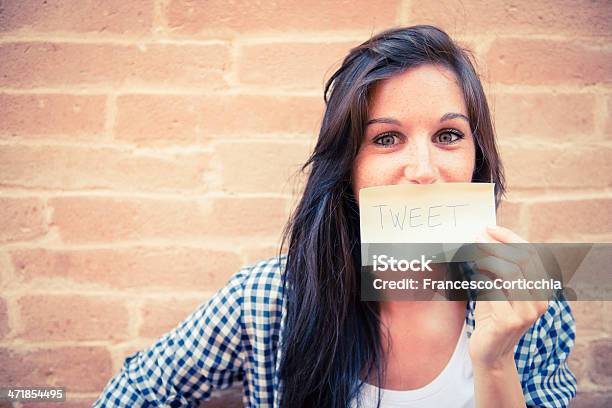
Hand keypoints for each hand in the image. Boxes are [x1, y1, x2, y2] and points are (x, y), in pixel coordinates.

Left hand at [468, 226, 549, 368]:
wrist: (490, 352)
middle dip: (496, 244)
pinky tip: (473, 274)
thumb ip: (497, 267)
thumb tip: (484, 237)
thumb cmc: (493, 316)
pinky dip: (481, 278)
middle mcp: (541, 300)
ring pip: (510, 273)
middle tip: (476, 236)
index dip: (510, 237)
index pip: (532, 253)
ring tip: (473, 252)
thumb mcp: (498, 287)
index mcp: (542, 288)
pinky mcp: (509, 321)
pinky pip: (494, 290)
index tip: (489, 227)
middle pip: (522, 260)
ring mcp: (527, 312)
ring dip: (488, 258)